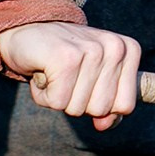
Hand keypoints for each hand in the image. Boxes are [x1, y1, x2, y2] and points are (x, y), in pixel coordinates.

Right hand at [0, 21, 140, 129]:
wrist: (26, 30)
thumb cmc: (63, 59)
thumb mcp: (94, 80)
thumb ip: (108, 105)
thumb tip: (103, 125)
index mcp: (128, 50)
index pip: (126, 106)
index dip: (100, 104)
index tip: (86, 81)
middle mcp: (115, 48)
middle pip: (101, 109)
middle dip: (78, 101)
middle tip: (67, 76)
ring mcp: (91, 51)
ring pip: (78, 108)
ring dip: (59, 98)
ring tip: (55, 72)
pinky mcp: (66, 58)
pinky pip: (58, 102)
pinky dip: (43, 96)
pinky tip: (43, 72)